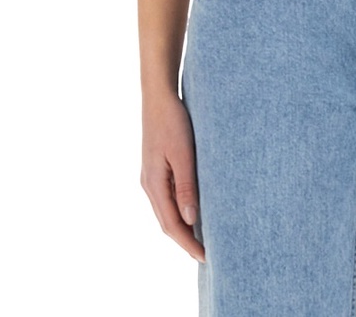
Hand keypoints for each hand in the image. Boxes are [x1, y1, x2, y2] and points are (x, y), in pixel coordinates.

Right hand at [141, 92, 205, 262]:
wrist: (159, 96)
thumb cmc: (173, 121)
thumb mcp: (183, 154)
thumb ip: (186, 186)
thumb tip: (190, 221)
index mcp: (154, 184)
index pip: (172, 225)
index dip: (188, 243)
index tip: (206, 258)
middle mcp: (149, 185)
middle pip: (166, 223)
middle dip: (185, 241)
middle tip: (207, 255)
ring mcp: (150, 177)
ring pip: (165, 212)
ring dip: (181, 228)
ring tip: (201, 239)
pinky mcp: (155, 168)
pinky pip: (166, 199)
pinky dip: (178, 211)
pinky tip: (192, 211)